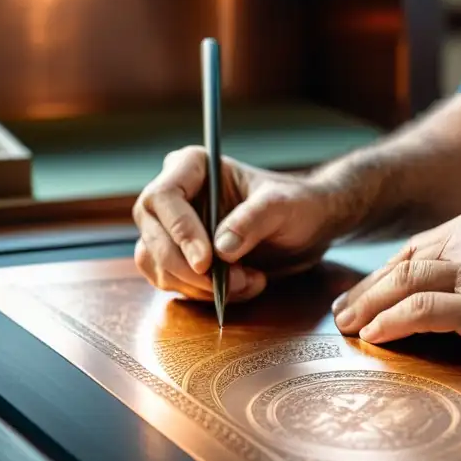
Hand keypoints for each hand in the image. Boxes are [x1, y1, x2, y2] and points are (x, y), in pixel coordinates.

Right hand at [133, 146, 339, 302]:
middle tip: (231, 282)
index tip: (206, 261)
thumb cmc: (296, 204)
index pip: (164, 197)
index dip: (180, 231)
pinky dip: (202, 293)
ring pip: (158, 264)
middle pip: (153, 236)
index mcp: (192, 166)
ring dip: (199, 285)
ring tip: (247, 282)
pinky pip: (170, 282)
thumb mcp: (283, 205)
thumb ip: (254, 219)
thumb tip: (222, 249)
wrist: (306, 227)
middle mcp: (173, 196)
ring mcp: (170, 228)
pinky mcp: (177, 256)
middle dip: (190, 268)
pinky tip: (241, 286)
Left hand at [332, 211, 460, 355]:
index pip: (414, 248)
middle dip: (365, 291)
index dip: (382, 274)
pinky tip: (375, 335)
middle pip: (401, 263)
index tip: (364, 293)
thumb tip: (440, 282)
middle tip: (341, 313)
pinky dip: (392, 322)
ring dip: (368, 306)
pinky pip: (423, 310)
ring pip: (404, 282)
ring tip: (348, 326)